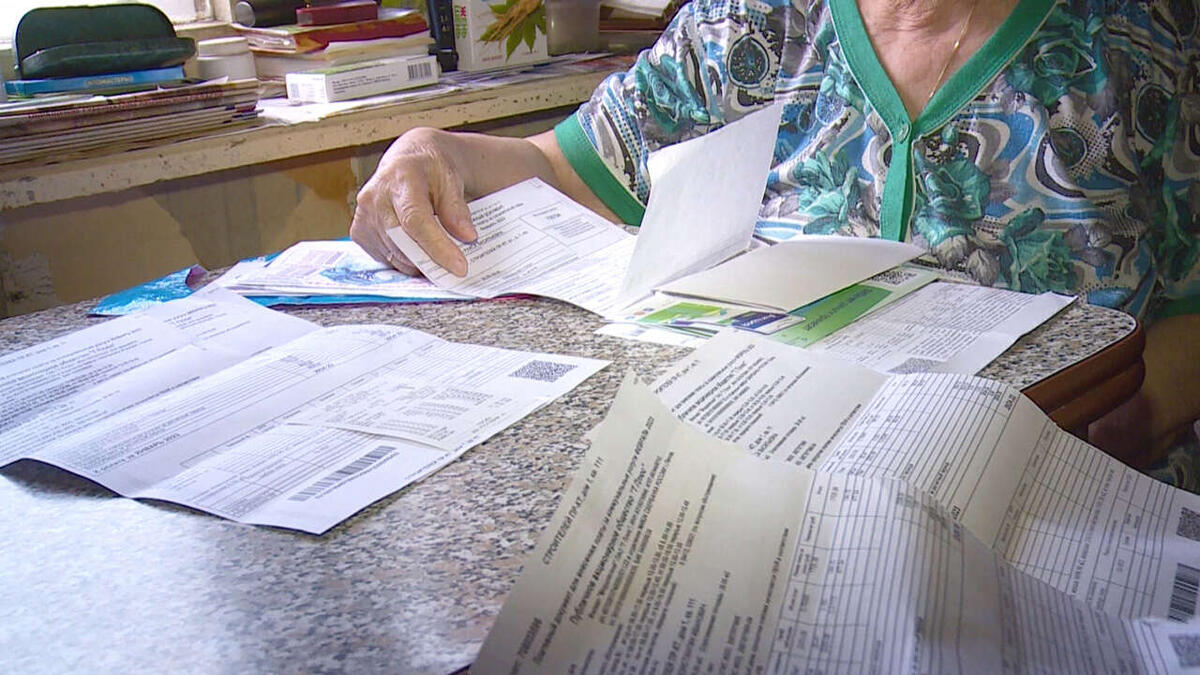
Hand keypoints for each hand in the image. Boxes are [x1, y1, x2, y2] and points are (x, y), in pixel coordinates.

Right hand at [350, 127, 477, 276]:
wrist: (407, 163)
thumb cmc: (430, 171)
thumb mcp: (451, 180)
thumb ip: (457, 209)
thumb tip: (467, 237)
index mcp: (400, 179)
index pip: (416, 220)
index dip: (438, 247)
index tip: (460, 267)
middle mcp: (375, 197)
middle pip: (402, 242)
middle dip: (431, 262)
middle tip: (454, 271)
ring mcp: (364, 216)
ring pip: (394, 255)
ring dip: (420, 264)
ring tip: (439, 259)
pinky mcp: (359, 232)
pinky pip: (385, 258)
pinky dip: (406, 261)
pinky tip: (418, 251)